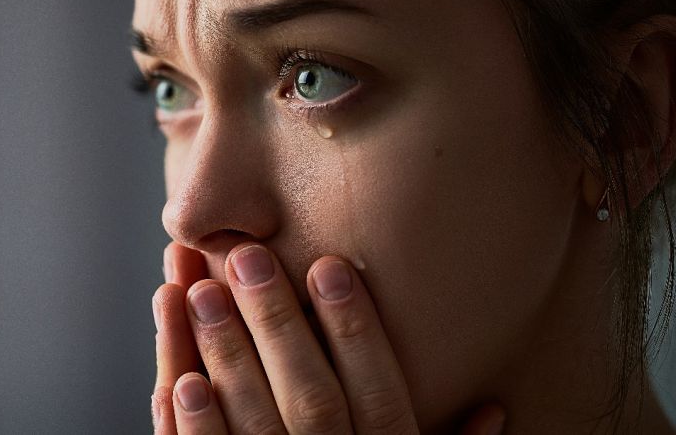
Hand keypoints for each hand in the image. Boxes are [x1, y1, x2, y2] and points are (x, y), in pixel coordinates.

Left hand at [151, 242, 505, 433]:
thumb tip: (497, 410)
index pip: (382, 392)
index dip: (356, 329)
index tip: (329, 265)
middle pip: (311, 397)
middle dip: (277, 324)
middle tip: (247, 258)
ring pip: (255, 426)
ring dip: (224, 358)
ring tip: (198, 293)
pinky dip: (196, 431)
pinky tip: (179, 380)